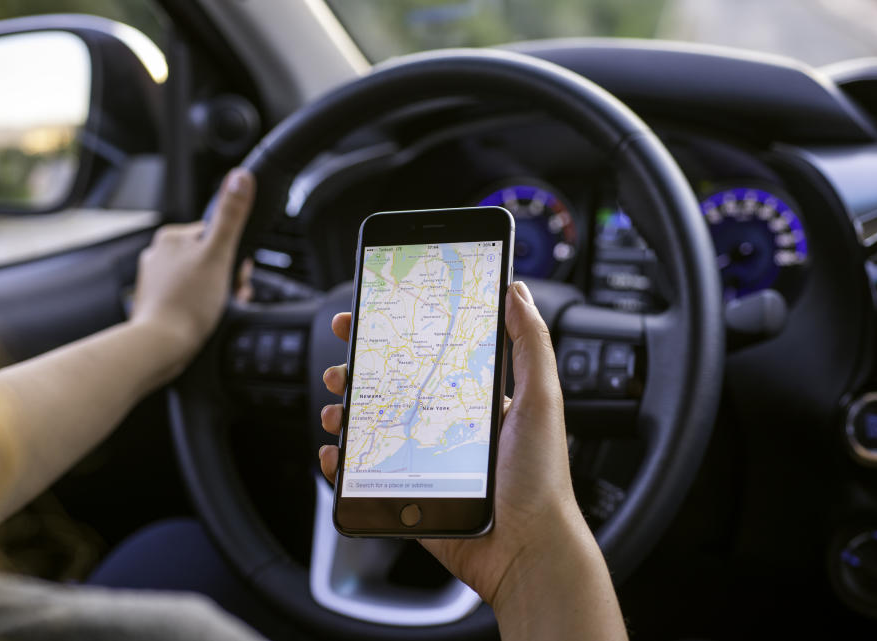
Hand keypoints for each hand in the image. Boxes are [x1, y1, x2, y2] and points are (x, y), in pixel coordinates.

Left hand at [130, 168, 254, 364]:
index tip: (237, 272)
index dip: (232, 255)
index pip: (215, 235)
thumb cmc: (188, 303)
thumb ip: (231, 215)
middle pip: (208, 257)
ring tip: (218, 308)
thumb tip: (240, 177)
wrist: (161, 344)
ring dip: (216, 292)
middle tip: (230, 293)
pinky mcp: (156, 301)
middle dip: (225, 276)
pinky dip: (200, 305)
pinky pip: (187, 296)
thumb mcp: (219, 254)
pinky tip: (204, 317)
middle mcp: (159, 253)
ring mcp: (155, 279)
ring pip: (199, 278)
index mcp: (172, 236)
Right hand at [318, 282, 591, 608]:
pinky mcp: (407, 494)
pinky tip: (335, 452)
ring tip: (337, 407)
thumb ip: (530, 343)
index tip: (372, 313)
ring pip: (371, 427)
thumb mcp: (541, 399)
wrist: (527, 549)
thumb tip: (516, 290)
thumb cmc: (540, 477)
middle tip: (343, 360)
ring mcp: (422, 460)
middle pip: (390, 387)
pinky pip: (363, 475)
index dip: (398, 334)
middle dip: (359, 369)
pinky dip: (342, 462)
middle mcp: (445, 425)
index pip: (429, 355)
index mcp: (474, 399)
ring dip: (345, 411)